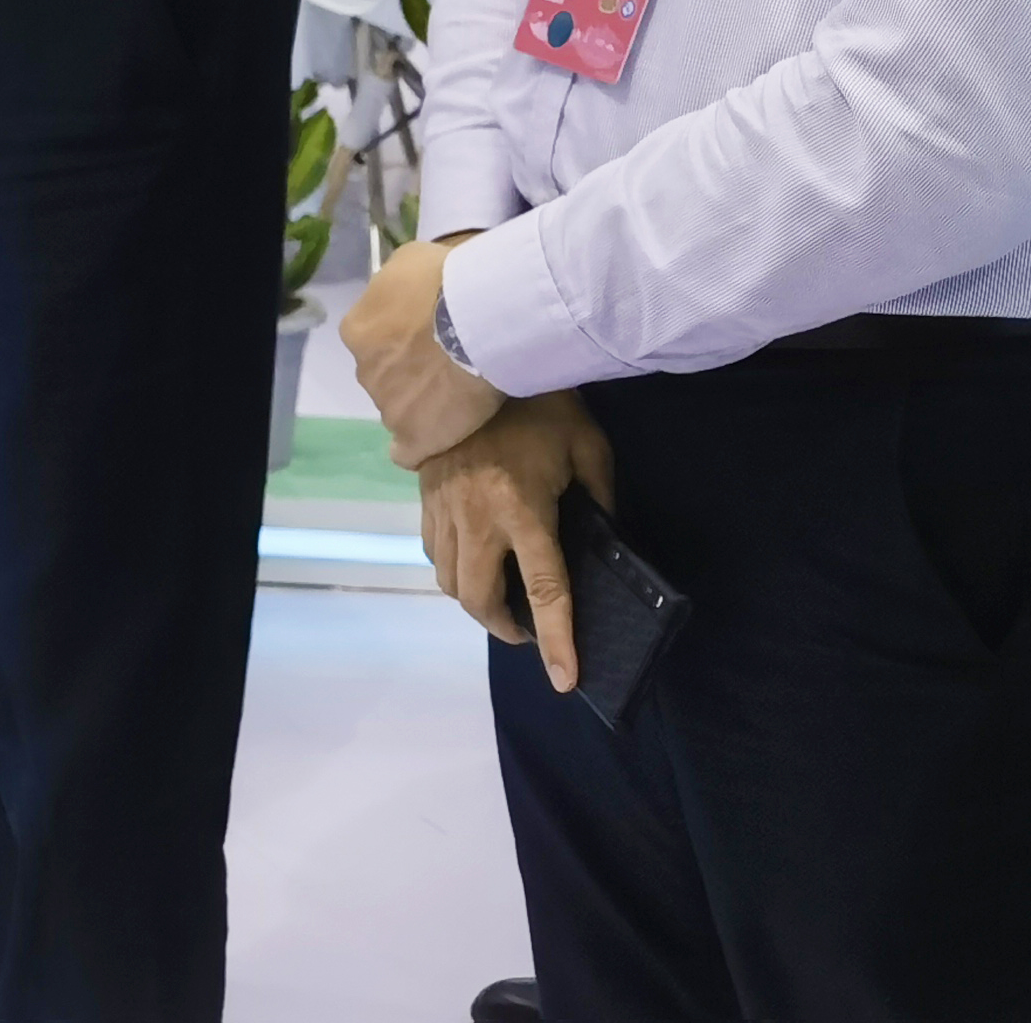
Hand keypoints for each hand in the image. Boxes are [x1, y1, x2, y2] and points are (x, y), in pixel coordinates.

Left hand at [341, 234, 502, 467]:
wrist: (478, 317)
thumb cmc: (446, 280)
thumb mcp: (411, 261)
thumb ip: (399, 285)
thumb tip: (407, 293)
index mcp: (358, 329)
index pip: (373, 339)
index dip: (402, 337)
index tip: (431, 333)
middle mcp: (364, 369)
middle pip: (386, 374)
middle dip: (411, 370)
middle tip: (450, 360)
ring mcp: (387, 405)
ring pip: (399, 408)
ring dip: (422, 403)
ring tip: (460, 394)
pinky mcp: (414, 435)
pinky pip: (406, 451)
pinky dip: (419, 447)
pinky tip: (438, 440)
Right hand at [417, 392, 615, 692]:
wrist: (470, 351)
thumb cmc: (539, 400)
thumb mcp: (588, 444)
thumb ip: (601, 495)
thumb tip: (606, 534)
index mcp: (523, 509)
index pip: (544, 591)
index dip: (558, 641)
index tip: (566, 680)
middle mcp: (477, 517)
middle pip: (478, 598)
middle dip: (503, 627)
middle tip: (529, 631)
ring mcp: (443, 506)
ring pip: (448, 579)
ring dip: (475, 600)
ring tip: (501, 598)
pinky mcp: (423, 493)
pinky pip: (431, 549)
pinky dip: (453, 567)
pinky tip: (473, 556)